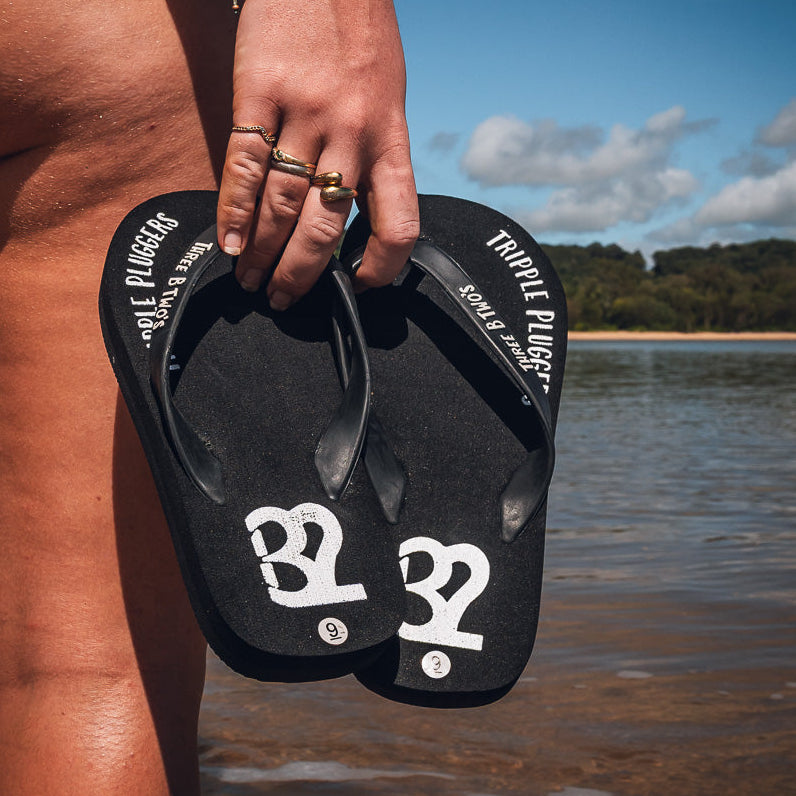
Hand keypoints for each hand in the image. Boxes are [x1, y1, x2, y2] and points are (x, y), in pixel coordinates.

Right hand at [217, 0, 418, 309]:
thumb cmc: (359, 36)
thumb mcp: (387, 97)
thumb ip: (372, 154)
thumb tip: (350, 210)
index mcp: (391, 138)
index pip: (399, 223)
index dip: (382, 266)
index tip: (360, 284)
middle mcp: (353, 133)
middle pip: (325, 227)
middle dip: (301, 274)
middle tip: (282, 299)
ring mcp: (306, 112)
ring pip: (281, 204)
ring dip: (263, 253)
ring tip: (250, 280)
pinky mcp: (260, 90)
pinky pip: (244, 164)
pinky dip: (233, 210)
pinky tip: (228, 242)